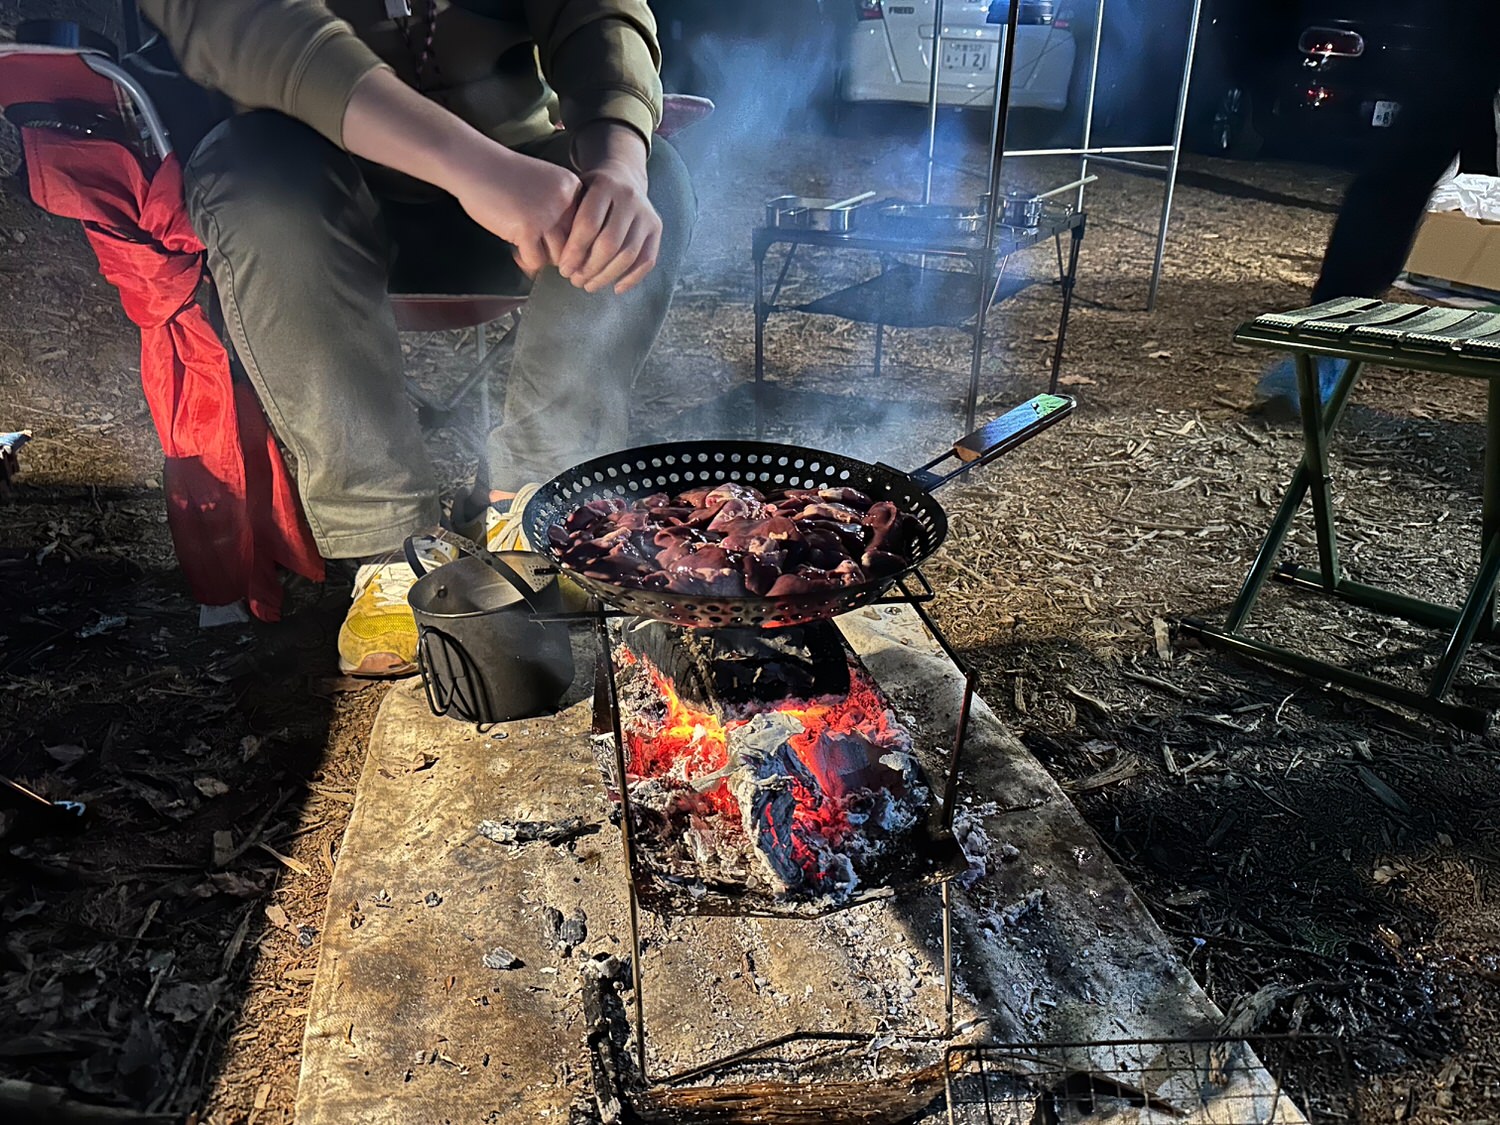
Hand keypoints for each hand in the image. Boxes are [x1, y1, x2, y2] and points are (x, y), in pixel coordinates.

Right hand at [447, 146, 582, 276]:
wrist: (474, 164)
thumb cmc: (502, 175)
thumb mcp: (543, 183)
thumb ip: (558, 207)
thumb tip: (566, 246)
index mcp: (570, 187)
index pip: (583, 226)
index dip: (569, 239)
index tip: (554, 243)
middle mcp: (564, 200)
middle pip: (574, 243)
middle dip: (557, 252)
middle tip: (540, 251)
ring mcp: (547, 215)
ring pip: (558, 256)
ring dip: (542, 257)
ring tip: (526, 251)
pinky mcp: (527, 228)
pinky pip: (536, 260)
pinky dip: (526, 261)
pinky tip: (516, 252)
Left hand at [558, 124, 660, 294]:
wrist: (624, 177)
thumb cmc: (590, 192)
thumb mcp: (576, 192)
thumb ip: (566, 217)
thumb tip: (546, 256)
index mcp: (605, 186)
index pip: (588, 224)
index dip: (574, 251)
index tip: (563, 269)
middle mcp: (629, 198)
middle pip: (609, 243)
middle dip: (589, 267)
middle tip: (575, 280)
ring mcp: (646, 214)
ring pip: (628, 255)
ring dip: (606, 276)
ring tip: (589, 285)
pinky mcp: (657, 229)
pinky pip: (647, 260)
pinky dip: (632, 278)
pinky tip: (615, 288)